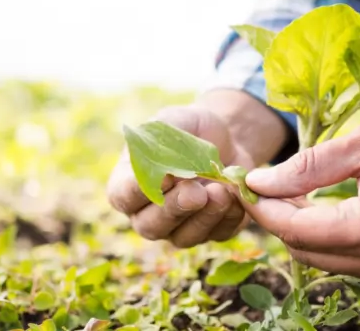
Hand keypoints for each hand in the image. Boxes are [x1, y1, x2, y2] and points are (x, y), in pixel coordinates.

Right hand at [106, 104, 253, 247]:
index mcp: (130, 184)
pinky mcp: (212, 231)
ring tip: (221, 191)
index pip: (123, 197)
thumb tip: (164, 169)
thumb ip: (162, 141)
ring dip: (204, 217)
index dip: (139, 191)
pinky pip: (218, 234)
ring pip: (184, 237)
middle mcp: (149, 213)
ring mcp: (179, 227)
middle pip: (151, 226)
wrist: (228, 138)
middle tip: (196, 192)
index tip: (164, 177)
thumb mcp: (174, 121)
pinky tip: (235, 195)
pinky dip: (229, 217)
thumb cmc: (191, 128)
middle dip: (175, 209)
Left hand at [241, 112, 359, 279]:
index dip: (263, 208)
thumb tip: (260, 181)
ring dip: (305, 232)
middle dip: (280, 221)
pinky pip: (355, 262)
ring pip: (329, 262)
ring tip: (295, 194)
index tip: (245, 185)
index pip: (295, 230)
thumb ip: (309, 166)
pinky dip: (334, 240)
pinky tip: (330, 209)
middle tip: (266, 187)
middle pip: (306, 253)